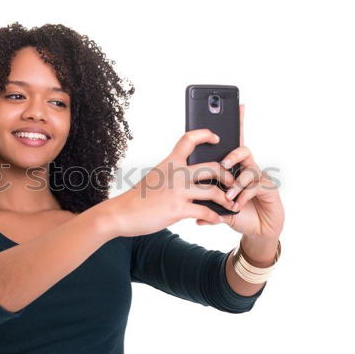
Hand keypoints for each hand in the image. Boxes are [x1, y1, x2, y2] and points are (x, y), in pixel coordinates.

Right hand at [105, 128, 237, 237]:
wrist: (122, 213)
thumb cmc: (139, 197)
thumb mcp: (156, 177)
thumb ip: (173, 174)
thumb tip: (190, 177)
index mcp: (170, 162)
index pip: (189, 139)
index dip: (205, 134)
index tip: (216, 137)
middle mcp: (176, 173)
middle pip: (213, 167)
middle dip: (228, 175)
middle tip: (232, 182)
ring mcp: (178, 191)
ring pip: (214, 191)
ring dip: (227, 199)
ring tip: (231, 204)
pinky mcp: (178, 209)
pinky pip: (205, 212)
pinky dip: (216, 216)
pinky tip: (219, 219)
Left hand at [196, 103, 284, 240]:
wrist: (257, 230)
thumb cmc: (237, 213)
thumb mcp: (216, 205)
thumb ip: (203, 200)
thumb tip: (182, 201)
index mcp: (233, 167)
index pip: (234, 141)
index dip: (238, 123)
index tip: (240, 105)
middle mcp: (247, 168)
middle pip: (242, 150)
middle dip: (233, 155)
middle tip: (224, 164)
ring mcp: (259, 177)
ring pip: (249, 169)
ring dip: (236, 183)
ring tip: (228, 196)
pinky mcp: (269, 188)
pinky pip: (256, 186)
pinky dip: (244, 196)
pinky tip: (237, 205)